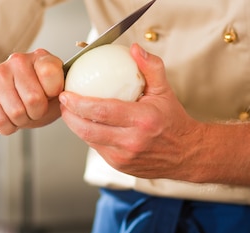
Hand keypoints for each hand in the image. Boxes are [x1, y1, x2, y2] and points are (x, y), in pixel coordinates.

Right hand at [0, 48, 64, 134]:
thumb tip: (68, 98)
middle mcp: (18, 61)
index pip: (51, 75)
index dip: (52, 95)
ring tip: (18, 114)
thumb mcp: (52, 95)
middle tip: (31, 111)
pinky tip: (6, 117)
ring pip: (16, 112)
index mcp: (40, 58)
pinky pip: (1, 121)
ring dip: (20, 122)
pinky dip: (7, 127)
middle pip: (34, 100)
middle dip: (35, 114)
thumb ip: (64, 95)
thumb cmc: (27, 97)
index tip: (48, 97)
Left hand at [58, 43, 203, 180]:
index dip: (79, 104)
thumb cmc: (173, 121)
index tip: (66, 95)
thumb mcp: (165, 91)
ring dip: (75, 126)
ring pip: (89, 140)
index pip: (103, 111)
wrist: (186, 154)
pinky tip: (83, 124)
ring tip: (68, 112)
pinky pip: (96, 148)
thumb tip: (134, 49)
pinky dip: (88, 136)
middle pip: (89, 129)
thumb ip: (151, 68)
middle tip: (62, 102)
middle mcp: (132, 141)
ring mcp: (123, 157)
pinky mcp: (119, 166)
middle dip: (69, 116)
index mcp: (142, 120)